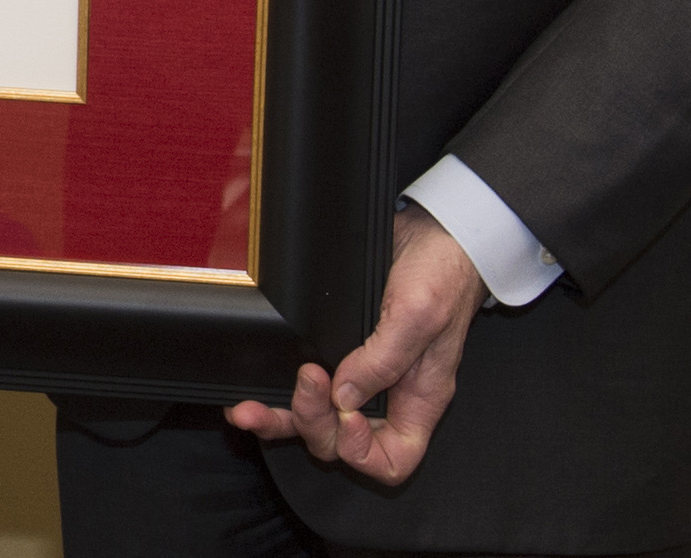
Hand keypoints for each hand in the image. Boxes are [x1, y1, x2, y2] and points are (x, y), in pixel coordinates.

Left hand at [224, 206, 483, 485]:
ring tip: (248, 410)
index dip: (364, 452)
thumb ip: (385, 360)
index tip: (346, 417)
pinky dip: (273, 392)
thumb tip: (344, 397)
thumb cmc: (442, 273)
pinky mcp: (331, 348)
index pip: (393, 458)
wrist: (431, 232)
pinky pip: (300, 384)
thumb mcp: (420, 315)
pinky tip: (249, 390)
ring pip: (312, 417)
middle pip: (341, 440)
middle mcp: (385, 395)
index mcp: (416, 400)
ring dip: (279, 419)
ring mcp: (356, 374)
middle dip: (313, 423)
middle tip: (305, 382)